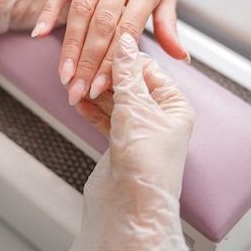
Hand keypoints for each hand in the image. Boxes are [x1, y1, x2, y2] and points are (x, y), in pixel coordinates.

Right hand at [32, 0, 188, 104]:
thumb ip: (168, 24)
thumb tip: (180, 57)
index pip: (127, 31)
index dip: (112, 61)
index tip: (100, 87)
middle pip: (101, 24)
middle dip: (88, 61)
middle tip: (78, 90)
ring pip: (79, 9)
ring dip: (69, 45)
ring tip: (64, 74)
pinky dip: (48, 10)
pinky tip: (40, 34)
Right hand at [70, 33, 193, 250]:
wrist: (134, 208)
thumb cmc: (146, 163)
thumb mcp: (136, 109)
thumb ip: (127, 74)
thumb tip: (125, 42)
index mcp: (175, 104)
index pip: (147, 69)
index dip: (122, 60)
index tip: (99, 51)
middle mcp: (161, 117)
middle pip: (129, 85)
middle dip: (105, 78)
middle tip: (82, 71)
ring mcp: (141, 132)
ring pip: (115, 103)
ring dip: (95, 95)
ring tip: (75, 86)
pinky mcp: (124, 145)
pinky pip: (107, 121)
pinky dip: (93, 112)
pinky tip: (79, 103)